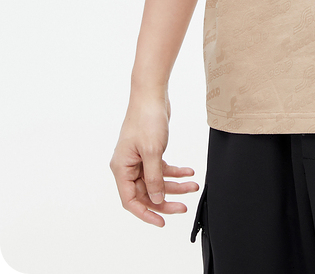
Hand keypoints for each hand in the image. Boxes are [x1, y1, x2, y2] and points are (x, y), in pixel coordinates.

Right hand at [110, 93, 198, 225]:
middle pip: (146, 192)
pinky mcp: (150, 151)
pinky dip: (175, 172)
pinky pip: (162, 168)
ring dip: (175, 185)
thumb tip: (157, 199)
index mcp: (121, 168)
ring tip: (193, 186)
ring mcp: (139, 159)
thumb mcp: (152, 151)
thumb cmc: (146, 118)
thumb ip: (154, 178)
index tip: (161, 222)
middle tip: (183, 206)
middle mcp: (128, 166)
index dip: (145, 213)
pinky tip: (189, 172)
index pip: (131, 200)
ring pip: (156, 181)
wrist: (152, 93)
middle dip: (166, 199)